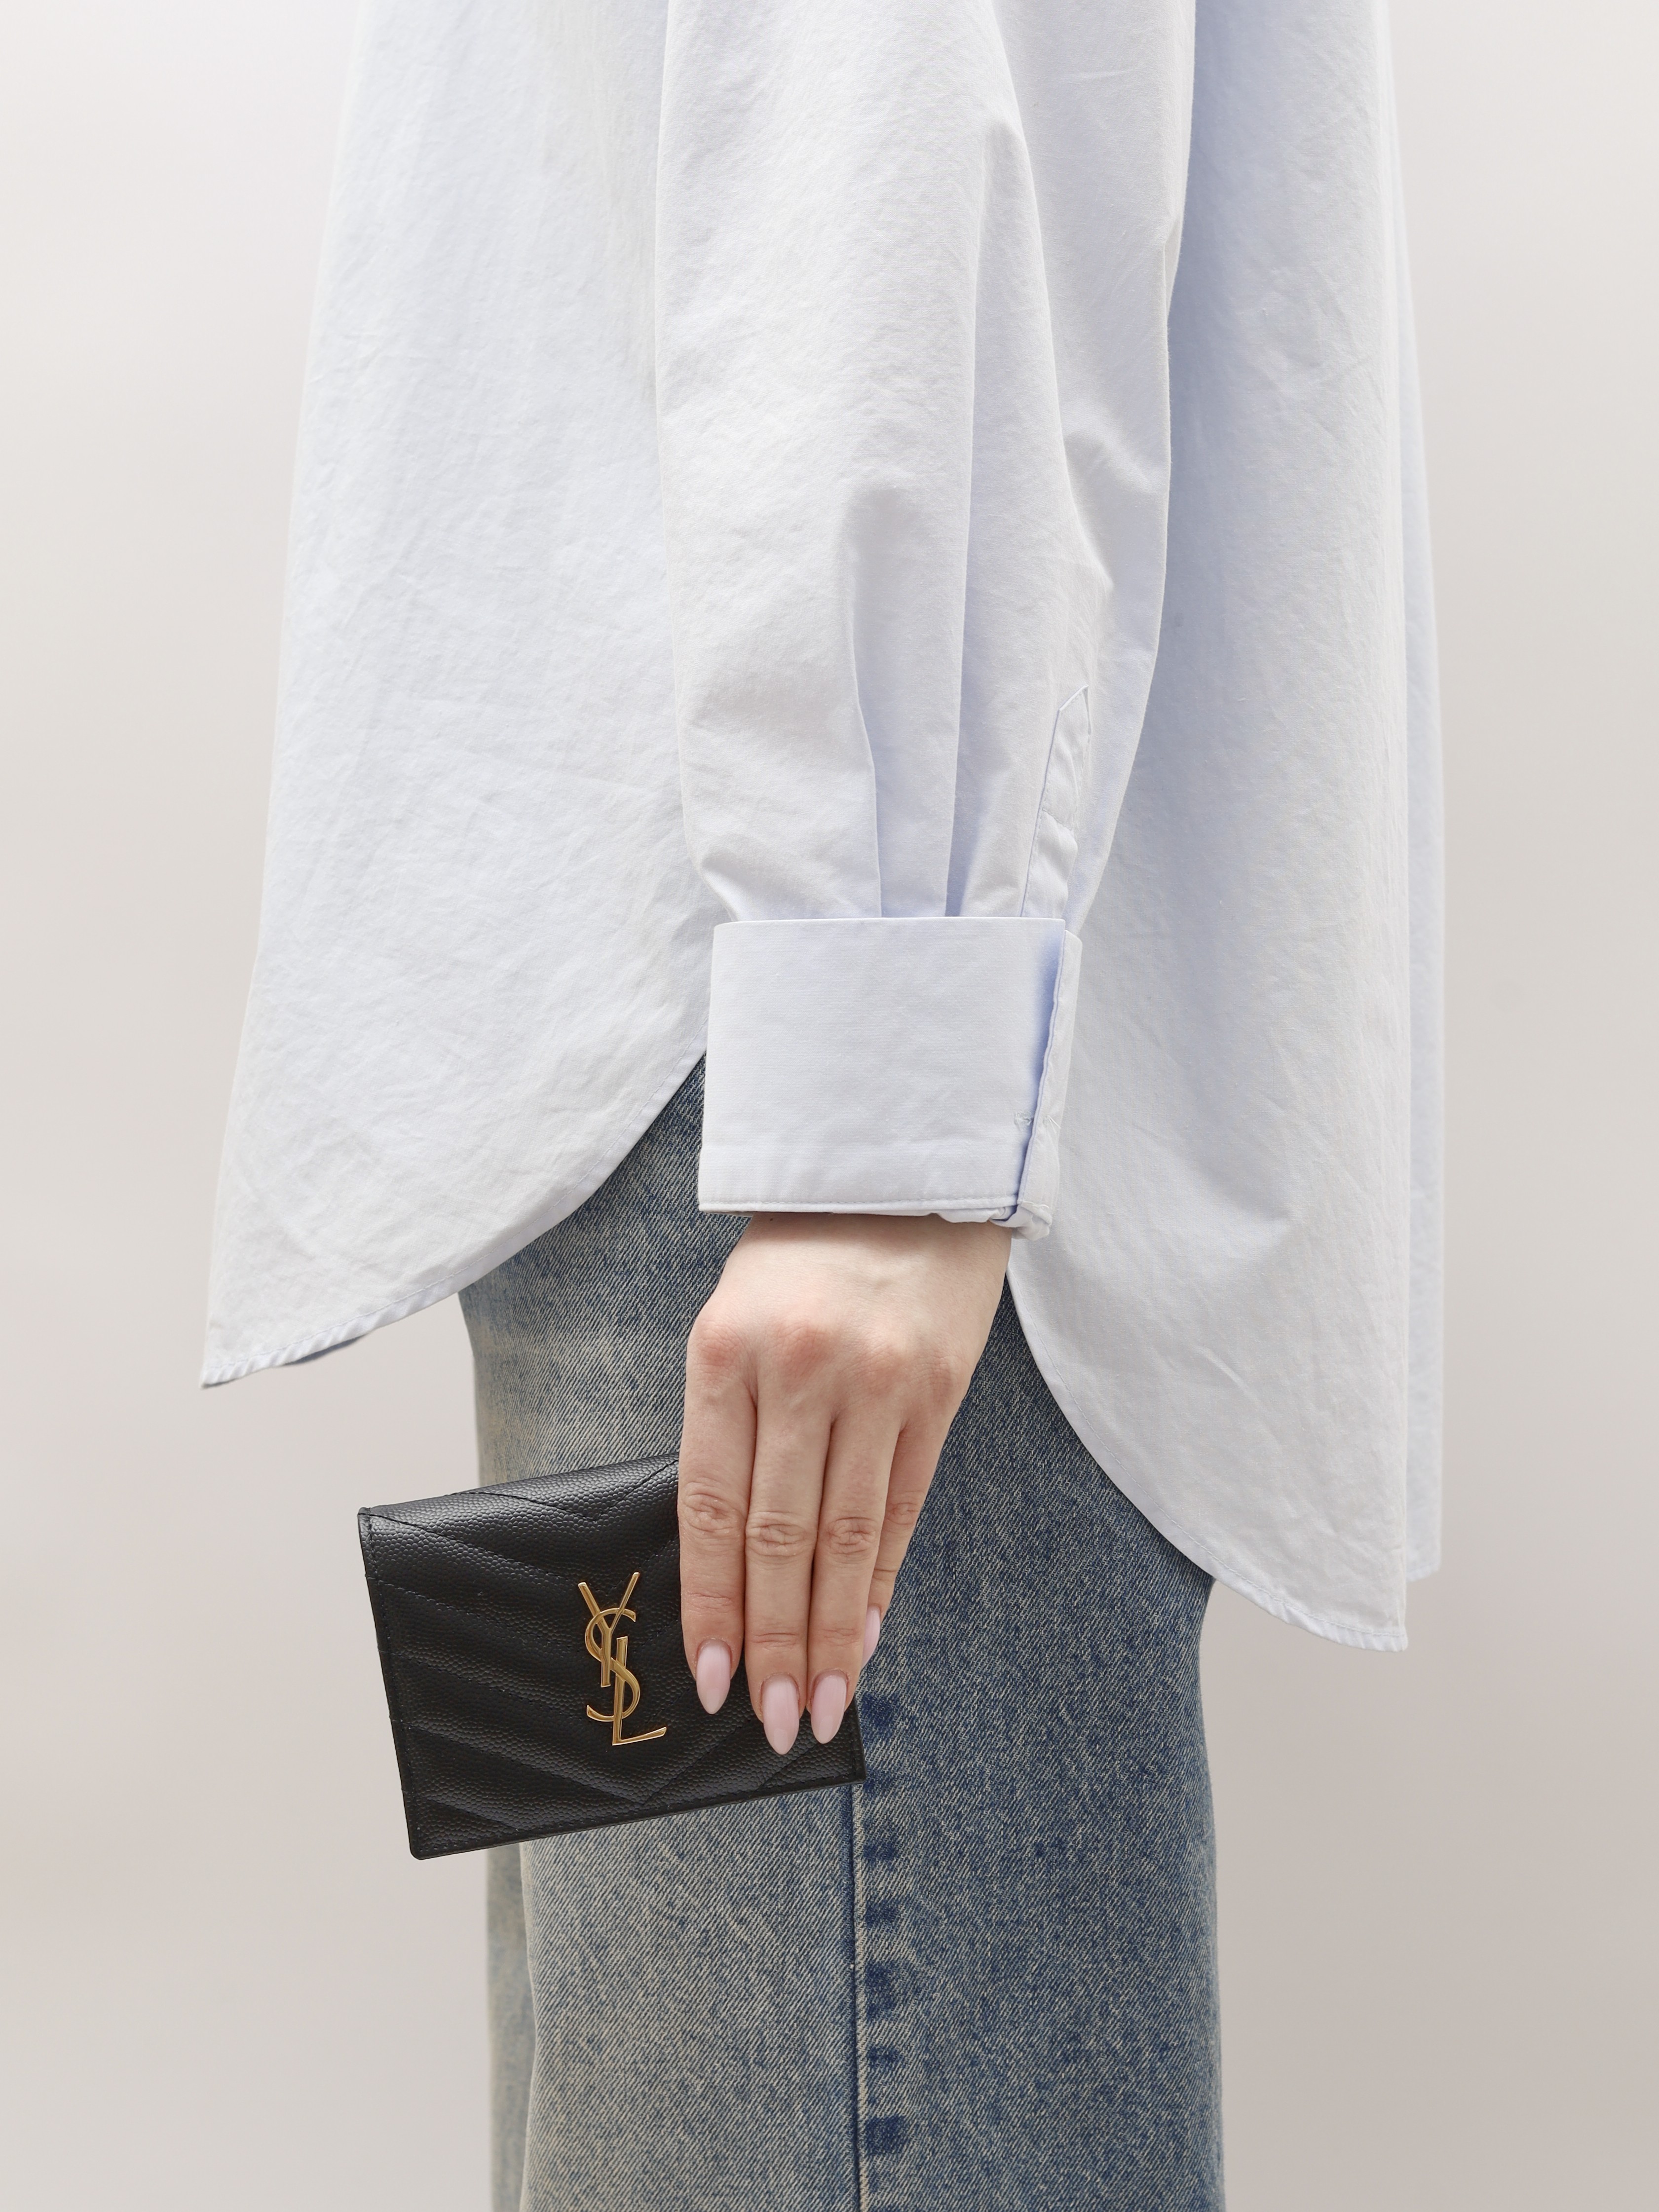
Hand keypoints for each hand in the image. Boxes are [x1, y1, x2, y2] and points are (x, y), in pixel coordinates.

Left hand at [676, 1211, 1010, 1751]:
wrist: (897, 1167)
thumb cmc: (798, 1257)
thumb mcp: (733, 1323)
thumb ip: (728, 1428)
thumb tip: (729, 1560)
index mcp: (724, 1353)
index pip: (711, 1507)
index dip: (712, 1603)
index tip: (711, 1677)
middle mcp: (799, 1371)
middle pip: (781, 1536)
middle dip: (775, 1640)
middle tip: (775, 1720)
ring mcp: (876, 1380)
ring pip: (849, 1535)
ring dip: (835, 1630)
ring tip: (825, 1702)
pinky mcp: (939, 1387)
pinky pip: (905, 1504)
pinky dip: (884, 1577)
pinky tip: (870, 1631)